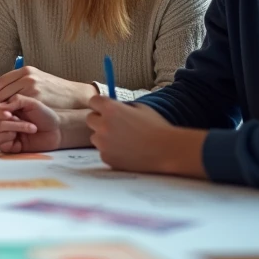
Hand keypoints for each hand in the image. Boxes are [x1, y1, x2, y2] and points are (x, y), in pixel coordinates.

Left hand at [0, 65, 97, 109]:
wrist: (74, 96)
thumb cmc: (55, 89)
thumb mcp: (39, 78)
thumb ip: (22, 80)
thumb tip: (5, 87)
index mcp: (27, 71)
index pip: (1, 82)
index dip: (1, 92)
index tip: (6, 98)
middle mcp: (27, 78)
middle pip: (1, 92)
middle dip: (3, 101)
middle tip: (9, 108)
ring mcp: (31, 88)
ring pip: (7, 101)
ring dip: (9, 108)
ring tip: (16, 112)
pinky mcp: (36, 100)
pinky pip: (17, 108)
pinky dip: (16, 113)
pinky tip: (22, 115)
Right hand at [0, 96, 63, 153]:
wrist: (57, 130)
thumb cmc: (45, 116)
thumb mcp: (31, 103)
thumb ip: (15, 100)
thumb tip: (1, 107)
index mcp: (7, 112)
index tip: (10, 114)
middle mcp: (4, 124)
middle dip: (9, 122)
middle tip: (23, 121)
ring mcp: (7, 136)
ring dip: (14, 129)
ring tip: (30, 128)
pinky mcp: (10, 147)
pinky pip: (1, 144)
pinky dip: (10, 139)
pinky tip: (21, 138)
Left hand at [87, 95, 206, 177]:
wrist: (167, 150)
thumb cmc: (157, 127)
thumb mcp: (141, 108)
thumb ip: (122, 106)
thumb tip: (112, 106)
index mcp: (111, 109)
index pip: (93, 101)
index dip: (100, 105)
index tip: (104, 109)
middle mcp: (103, 125)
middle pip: (90, 119)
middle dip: (100, 120)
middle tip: (115, 126)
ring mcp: (103, 143)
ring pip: (95, 137)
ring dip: (104, 137)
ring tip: (124, 141)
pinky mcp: (106, 157)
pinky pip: (103, 151)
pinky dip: (111, 151)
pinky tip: (127, 152)